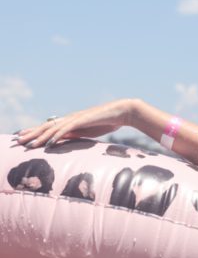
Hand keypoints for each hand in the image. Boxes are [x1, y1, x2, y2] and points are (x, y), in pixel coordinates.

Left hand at [14, 99, 134, 148]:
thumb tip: (65, 140)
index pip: (49, 126)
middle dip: (31, 134)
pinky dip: (57, 136)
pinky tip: (49, 143)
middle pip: (46, 126)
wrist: (121, 112)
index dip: (35, 132)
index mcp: (71, 121)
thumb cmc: (107, 122)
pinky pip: (66, 129)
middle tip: (17, 141)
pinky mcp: (82, 120)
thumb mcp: (88, 131)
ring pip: (53, 128)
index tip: (23, 137)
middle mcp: (70, 118)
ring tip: (29, 145)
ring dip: (40, 137)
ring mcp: (75, 118)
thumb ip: (75, 134)